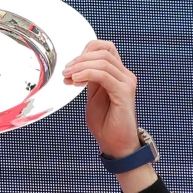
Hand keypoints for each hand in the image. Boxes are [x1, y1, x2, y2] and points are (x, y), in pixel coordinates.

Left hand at [63, 40, 140, 158]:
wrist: (116, 145)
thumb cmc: (105, 124)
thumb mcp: (93, 97)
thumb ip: (89, 81)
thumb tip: (77, 68)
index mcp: (117, 74)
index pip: (105, 48)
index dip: (86, 50)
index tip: (70, 65)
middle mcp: (125, 75)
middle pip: (103, 51)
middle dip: (80, 59)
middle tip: (66, 71)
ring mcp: (126, 82)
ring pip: (103, 61)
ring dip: (81, 66)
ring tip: (68, 77)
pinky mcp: (124, 92)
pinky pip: (104, 75)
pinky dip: (87, 74)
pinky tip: (76, 80)